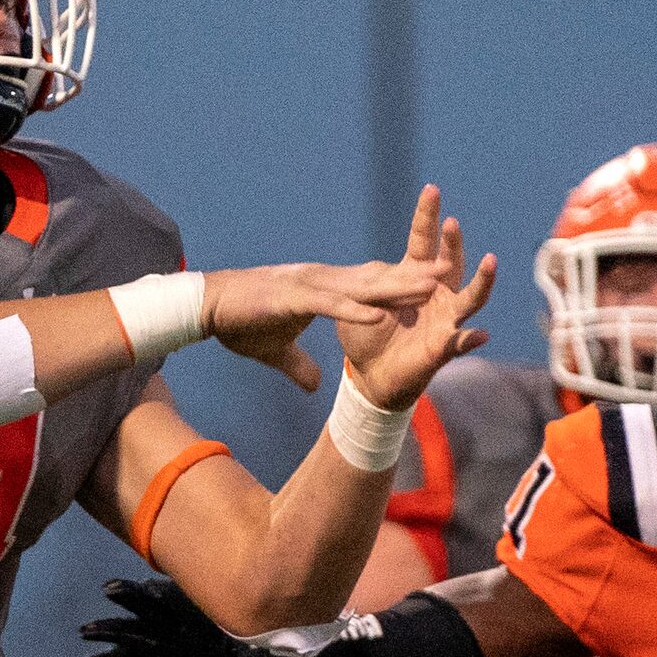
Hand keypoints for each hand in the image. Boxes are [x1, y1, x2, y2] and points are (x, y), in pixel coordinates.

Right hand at [198, 242, 468, 393]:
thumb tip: (316, 385)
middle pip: (377, 279)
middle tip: (450, 271)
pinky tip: (380, 314)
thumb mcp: (277, 351)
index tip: (433, 286)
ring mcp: (310, 286)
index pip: (370, 286)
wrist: (206, 308)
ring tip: (432, 286)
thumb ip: (300, 366)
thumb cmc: (238, 323)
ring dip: (397, 288)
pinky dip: (355, 310)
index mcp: (322, 290)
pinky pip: (331, 305)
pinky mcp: (293, 297)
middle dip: (413, 277)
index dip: (401, 285)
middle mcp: (322, 281)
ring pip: (362, 287)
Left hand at [339, 186, 496, 409]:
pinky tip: (480, 334)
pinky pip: (461, 343)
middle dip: (452, 243)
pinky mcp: (443, 348)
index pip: (422, 241)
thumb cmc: (367, 335)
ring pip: (470, 297)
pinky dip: (471, 339)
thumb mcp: (361, 302)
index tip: (431, 189)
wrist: (371, 376)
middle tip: (451, 223)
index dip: (427, 216)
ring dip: (482, 281)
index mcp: (414, 277)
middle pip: (451, 262)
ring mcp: (445, 320)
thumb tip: (361, 262)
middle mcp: (438, 294)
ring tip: (490, 261)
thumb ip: (365, 283)